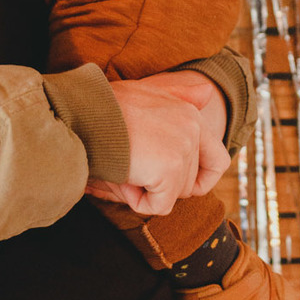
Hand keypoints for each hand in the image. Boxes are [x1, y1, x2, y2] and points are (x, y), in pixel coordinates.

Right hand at [88, 71, 230, 215]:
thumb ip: (179, 96)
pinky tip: (122, 177)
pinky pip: (159, 206)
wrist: (82, 113)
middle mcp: (193, 129)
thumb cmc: (105, 105)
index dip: (199, 180)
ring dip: (145, 190)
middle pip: (189, 184)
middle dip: (160, 184)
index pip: (217, 161)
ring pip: (173, 196)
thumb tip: (209, 93)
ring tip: (123, 164)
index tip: (173, 182)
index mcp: (191, 114)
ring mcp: (183, 149)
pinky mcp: (169, 169)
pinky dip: (137, 201)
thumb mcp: (146, 92)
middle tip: (130, 163)